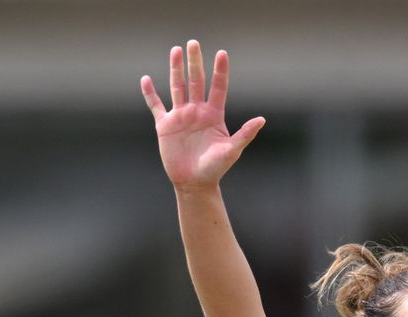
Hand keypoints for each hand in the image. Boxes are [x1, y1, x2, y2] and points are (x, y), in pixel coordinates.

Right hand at [140, 40, 264, 192]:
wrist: (194, 184)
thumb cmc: (215, 169)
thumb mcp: (232, 151)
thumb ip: (245, 134)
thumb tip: (262, 119)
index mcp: (214, 115)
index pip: (218, 87)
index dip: (220, 71)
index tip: (221, 53)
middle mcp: (197, 111)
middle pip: (196, 81)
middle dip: (195, 62)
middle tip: (193, 43)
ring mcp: (181, 117)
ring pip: (178, 87)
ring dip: (176, 69)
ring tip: (175, 51)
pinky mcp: (165, 126)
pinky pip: (156, 106)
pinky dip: (150, 94)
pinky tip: (146, 79)